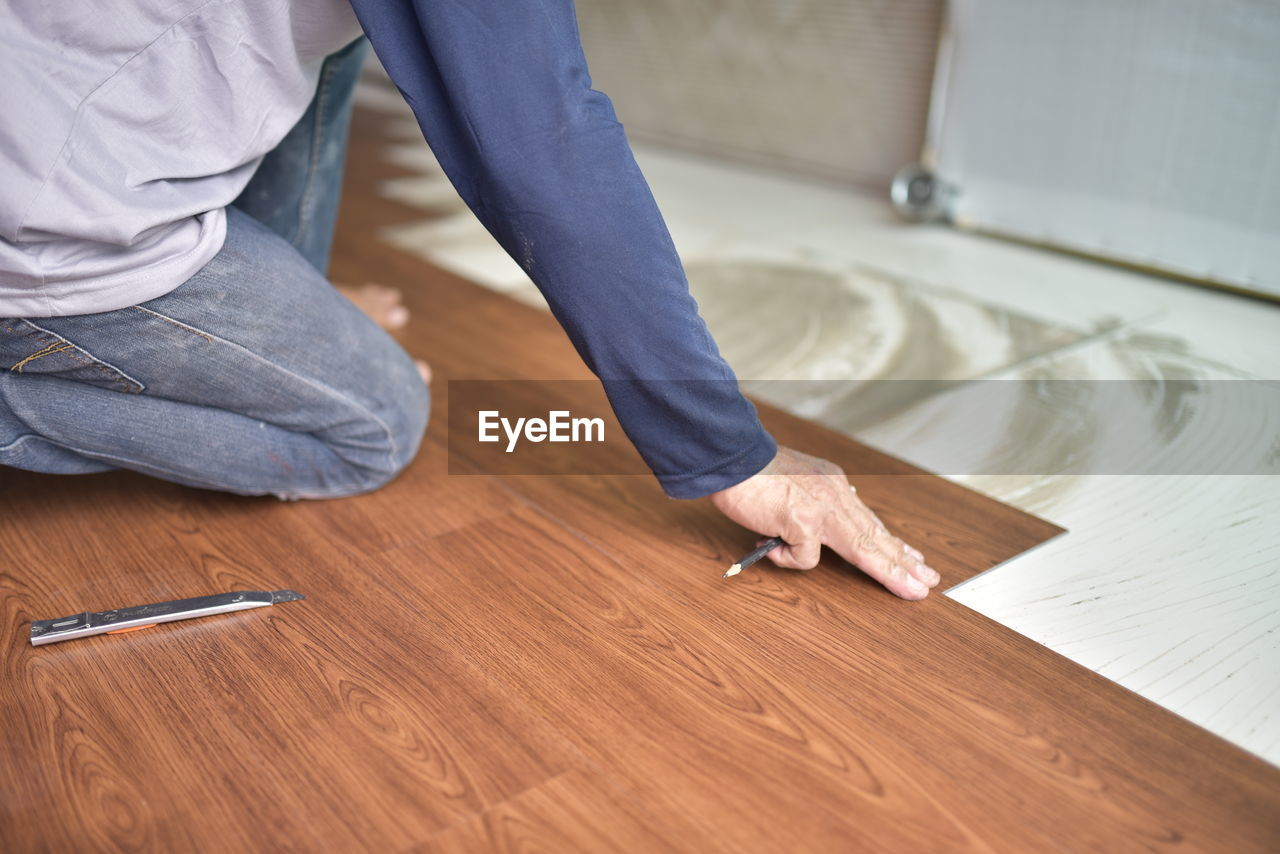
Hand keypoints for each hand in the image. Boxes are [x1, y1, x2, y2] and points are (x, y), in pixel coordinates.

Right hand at [710, 446, 939, 598]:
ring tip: (911, 590)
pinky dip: (785, 558)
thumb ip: (816, 502)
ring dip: (890, 572)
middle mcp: (835, 495)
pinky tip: (771, 547)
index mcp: (834, 484)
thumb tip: (826, 528)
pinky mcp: (803, 523)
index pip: (869, 519)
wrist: (732, 457)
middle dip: (904, 562)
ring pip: (864, 549)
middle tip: (928, 580)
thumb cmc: (753, 473)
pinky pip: (803, 559)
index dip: (892, 542)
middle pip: (876, 536)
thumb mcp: (798, 482)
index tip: (914, 556)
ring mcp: (821, 510)